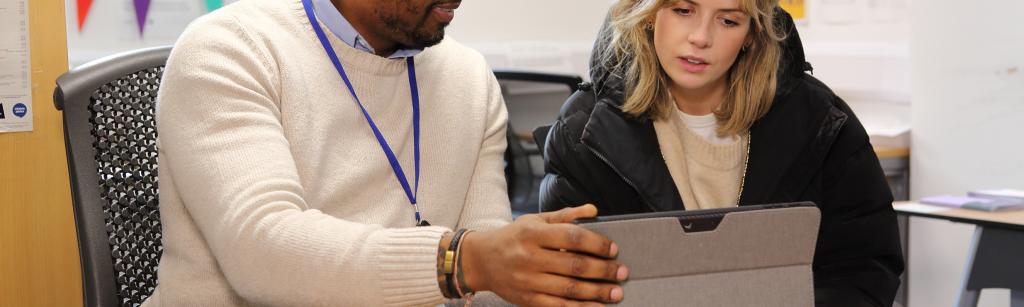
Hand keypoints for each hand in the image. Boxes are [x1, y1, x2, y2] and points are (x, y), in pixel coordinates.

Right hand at [460, 205, 627, 305]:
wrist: (480, 260)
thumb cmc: (512, 237)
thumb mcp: (534, 220)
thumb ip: (564, 216)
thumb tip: (593, 210)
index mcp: (533, 233)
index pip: (572, 237)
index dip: (596, 244)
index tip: (613, 249)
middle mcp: (530, 257)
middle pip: (574, 265)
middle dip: (603, 270)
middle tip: (622, 272)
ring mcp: (528, 281)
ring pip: (569, 289)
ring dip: (596, 292)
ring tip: (616, 292)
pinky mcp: (527, 299)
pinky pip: (558, 306)